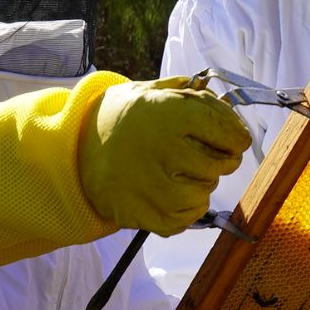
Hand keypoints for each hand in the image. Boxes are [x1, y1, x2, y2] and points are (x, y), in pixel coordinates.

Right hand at [79, 77, 251, 234]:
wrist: (74, 152)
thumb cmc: (121, 119)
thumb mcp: (151, 91)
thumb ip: (193, 95)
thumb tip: (229, 108)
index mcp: (171, 114)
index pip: (232, 134)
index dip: (235, 135)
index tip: (230, 136)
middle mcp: (167, 150)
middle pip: (223, 164)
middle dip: (217, 157)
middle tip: (195, 152)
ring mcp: (159, 188)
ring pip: (207, 190)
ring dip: (199, 182)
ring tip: (173, 170)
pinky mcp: (151, 218)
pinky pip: (191, 215)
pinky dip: (185, 205)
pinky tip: (166, 190)